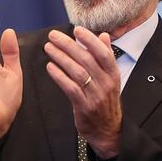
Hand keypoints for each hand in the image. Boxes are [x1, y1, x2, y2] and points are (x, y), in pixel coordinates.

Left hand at [45, 26, 121, 158]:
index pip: (103, 53)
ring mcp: (95, 95)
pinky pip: (70, 88)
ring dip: (61, 58)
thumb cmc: (106, 101)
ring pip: (77, 72)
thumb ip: (106, 56)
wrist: (108, 130)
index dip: (90, 40)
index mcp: (113, 74)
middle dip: (68, 45)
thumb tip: (103, 35)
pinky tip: (50, 67)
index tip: (76, 30)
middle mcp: (106, 83)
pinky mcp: (84, 106)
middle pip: (87, 59)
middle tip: (53, 36)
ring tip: (48, 48)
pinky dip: (59, 76)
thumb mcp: (111, 78)